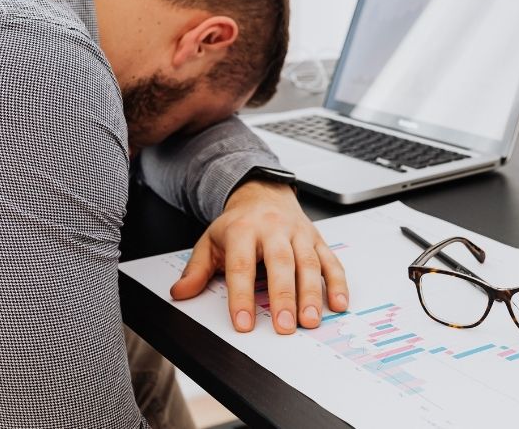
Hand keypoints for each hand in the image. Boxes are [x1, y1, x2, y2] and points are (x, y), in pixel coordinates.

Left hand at [169, 181, 348, 333]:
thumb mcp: (210, 241)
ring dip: (312, 294)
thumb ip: (197, 269)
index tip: (244, 323)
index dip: (242, 296)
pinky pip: (330, 261)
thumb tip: (180, 292)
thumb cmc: (238, 223)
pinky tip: (337, 304)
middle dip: (284, 296)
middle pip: (281, 263)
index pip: (242, 265)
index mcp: (243, 230)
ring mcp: (298, 233)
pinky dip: (337, 283)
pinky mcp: (316, 238)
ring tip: (310, 321)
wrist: (263, 192)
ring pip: (309, 262)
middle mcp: (273, 229)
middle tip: (284, 326)